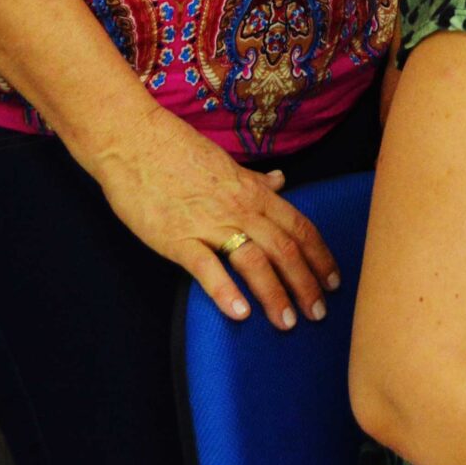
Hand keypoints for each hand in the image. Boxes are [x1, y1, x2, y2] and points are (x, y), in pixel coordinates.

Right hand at [84, 107, 340, 328]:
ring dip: (274, 294)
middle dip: (305, 283)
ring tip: (287, 323)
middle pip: (284, 249)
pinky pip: (206, 267)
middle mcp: (239, 209)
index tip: (333, 280)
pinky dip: (224, 291)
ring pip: (254, 260)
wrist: (132, 141)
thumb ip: (254, 180)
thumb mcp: (225, 164)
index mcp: (253, 192)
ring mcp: (208, 224)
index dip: (320, 255)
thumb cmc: (177, 151)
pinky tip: (239, 314)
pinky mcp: (176, 238)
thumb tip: (281, 181)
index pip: (299, 226)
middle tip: (319, 314)